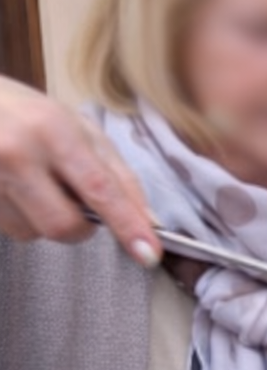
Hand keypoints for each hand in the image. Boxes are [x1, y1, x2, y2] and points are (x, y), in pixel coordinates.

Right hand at [0, 76, 158, 263]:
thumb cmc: (32, 115)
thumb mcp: (82, 130)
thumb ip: (118, 175)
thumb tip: (147, 221)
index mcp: (52, 129)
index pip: (98, 188)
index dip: (127, 225)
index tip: (148, 254)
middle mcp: (15, 153)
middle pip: (62, 224)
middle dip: (81, 227)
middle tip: (78, 204)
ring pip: (31, 232)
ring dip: (45, 219)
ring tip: (37, 185)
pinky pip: (8, 228)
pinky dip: (22, 216)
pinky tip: (16, 187)